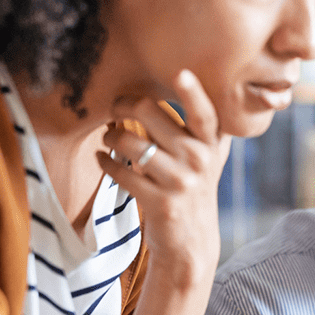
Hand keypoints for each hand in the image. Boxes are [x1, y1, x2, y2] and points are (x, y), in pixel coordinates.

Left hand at [97, 69, 230, 287]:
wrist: (192, 241)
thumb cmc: (195, 189)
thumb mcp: (210, 158)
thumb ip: (207, 128)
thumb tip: (195, 83)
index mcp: (212, 145)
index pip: (204, 114)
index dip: (193, 93)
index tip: (181, 74)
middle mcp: (199, 161)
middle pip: (152, 114)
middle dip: (125, 105)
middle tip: (116, 107)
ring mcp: (180, 183)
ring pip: (131, 143)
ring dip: (111, 136)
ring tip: (108, 137)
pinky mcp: (160, 203)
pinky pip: (122, 173)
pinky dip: (105, 162)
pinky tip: (102, 158)